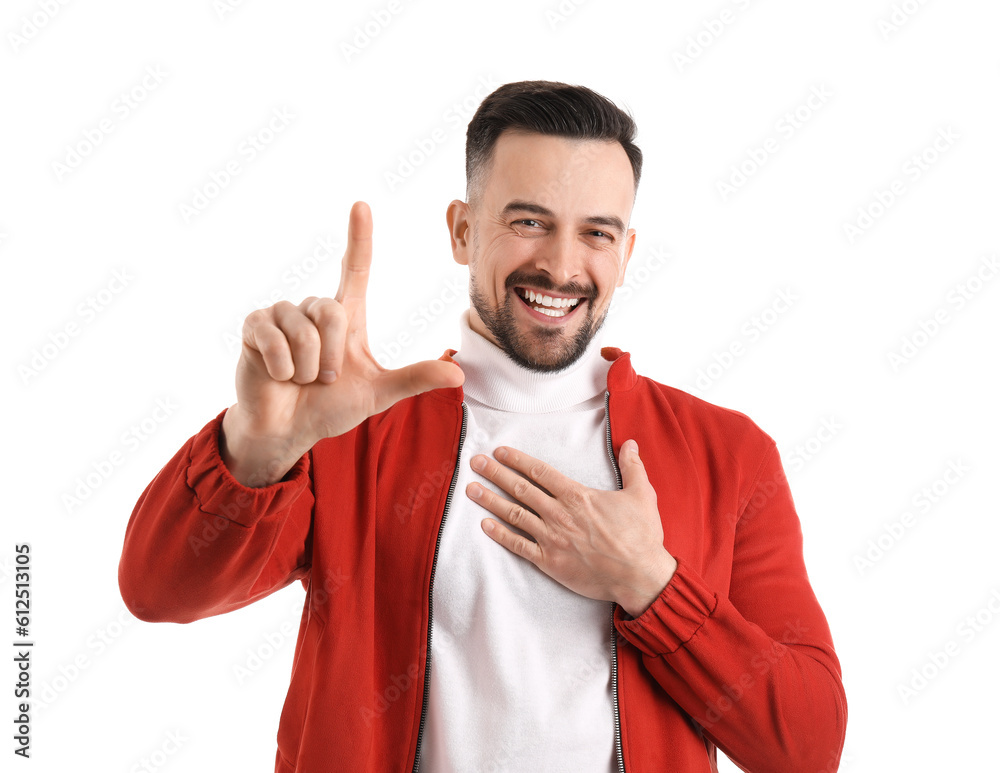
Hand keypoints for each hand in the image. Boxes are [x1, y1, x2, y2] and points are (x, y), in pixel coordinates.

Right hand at [221, 201, 464, 485]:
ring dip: (306, 367)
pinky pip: (273, 340)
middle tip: (323, 379)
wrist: (290, 430)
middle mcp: (313, 309)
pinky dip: (282, 368)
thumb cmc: (330, 407)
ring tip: (299, 379)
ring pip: (302, 330)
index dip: (359, 238)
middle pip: (331, 312)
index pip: (355, 269)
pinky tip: (278, 376)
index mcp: (344, 316)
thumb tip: (459, 376)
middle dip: (330, 356)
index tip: (362, 205)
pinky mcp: (254, 328)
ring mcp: (281, 316)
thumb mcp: (378, 393)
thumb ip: (414, 380)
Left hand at [466, 439, 676, 617]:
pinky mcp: (550, 561)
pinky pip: (519, 546)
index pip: (539, 472)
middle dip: (495, 473)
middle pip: (520, 489)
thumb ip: (632, 467)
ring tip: (471, 489)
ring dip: (490, 500)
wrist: (640, 576)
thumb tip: (628, 443)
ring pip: (514, 514)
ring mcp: (552, 538)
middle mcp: (559, 514)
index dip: (517, 460)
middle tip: (475, 462)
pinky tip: (485, 526)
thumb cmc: (641, 536)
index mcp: (577, 496)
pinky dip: (500, 535)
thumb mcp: (642, 494)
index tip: (500, 452)